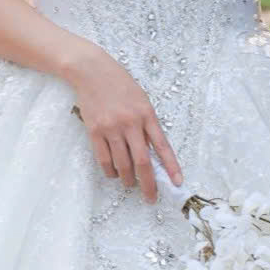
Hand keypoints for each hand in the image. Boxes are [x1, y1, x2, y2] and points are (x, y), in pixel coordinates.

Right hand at [66, 51, 180, 201]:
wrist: (91, 71)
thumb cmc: (120, 84)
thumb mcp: (141, 100)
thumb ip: (147, 124)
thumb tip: (152, 152)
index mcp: (146, 114)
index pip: (162, 146)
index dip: (171, 166)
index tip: (177, 182)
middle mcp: (130, 123)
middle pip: (142, 162)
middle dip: (148, 184)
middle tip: (151, 198)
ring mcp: (111, 128)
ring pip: (122, 164)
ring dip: (128, 179)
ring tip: (131, 184)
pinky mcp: (94, 131)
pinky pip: (104, 159)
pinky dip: (111, 171)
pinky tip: (114, 174)